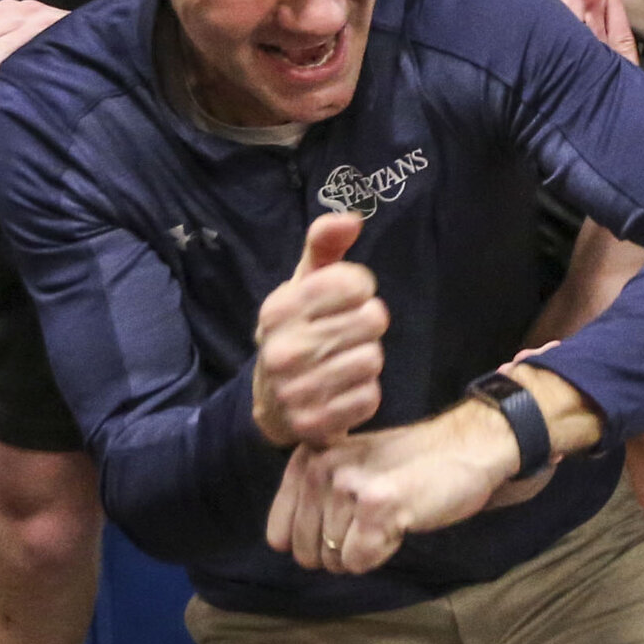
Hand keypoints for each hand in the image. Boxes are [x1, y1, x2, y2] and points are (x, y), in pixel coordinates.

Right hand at [252, 214, 387, 446]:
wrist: (271, 400)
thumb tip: (352, 219)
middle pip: (373, 319)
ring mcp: (295, 390)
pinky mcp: (313, 424)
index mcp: (279, 308)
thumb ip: (324, 244)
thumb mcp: (304, 282)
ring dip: (368, 358)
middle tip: (352, 331)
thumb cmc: (298, 328)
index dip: (361, 287)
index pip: (355, 282)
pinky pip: (369, 398)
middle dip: (370, 322)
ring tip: (346, 359)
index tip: (348, 297)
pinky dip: (365, 394)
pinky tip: (345, 389)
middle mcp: (281, 349)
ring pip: (373, 359)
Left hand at [266, 401, 543, 573]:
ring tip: (393, 512)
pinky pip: (360, 561)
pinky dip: (384, 552)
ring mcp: (348, 485)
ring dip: (368, 548)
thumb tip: (281, 545)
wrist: (467, 447)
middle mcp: (320, 468)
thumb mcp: (346, 468)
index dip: (317, 541)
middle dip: (342, 550)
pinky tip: (403, 521)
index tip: (348, 516)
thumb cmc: (408, 465)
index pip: (279, 537)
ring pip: (336, 561)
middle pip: (308, 555)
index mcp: (306, 459)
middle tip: (376, 516)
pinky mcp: (378, 504)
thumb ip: (309, 498)